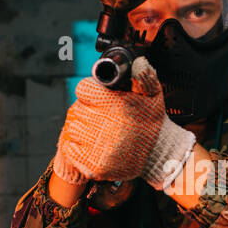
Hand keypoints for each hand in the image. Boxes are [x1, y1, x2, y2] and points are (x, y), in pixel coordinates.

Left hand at [57, 58, 195, 188]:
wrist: (157, 157)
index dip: (91, 93)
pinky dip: (78, 147)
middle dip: (87, 111)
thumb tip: (138, 63)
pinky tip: (94, 146)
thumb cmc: (151, 124)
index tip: (100, 100)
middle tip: (103, 119)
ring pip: (72, 128)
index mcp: (114, 104)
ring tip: (100, 133)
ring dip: (82, 129)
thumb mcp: (153, 97)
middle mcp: (103, 124)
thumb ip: (144, 77)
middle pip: (76, 109)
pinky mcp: (91, 164)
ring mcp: (95, 146)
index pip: (84, 89)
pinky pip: (70, 148)